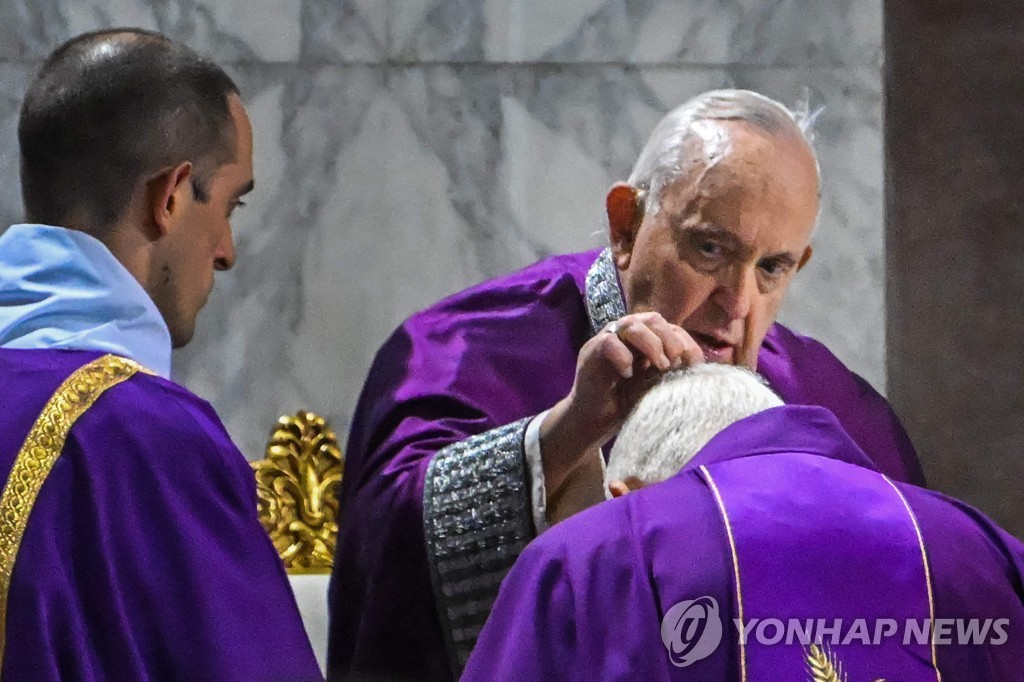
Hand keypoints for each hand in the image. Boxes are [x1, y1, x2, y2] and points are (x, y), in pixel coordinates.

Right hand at [540, 312, 703, 493]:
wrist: (594, 422)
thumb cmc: (627, 404)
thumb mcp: (657, 386)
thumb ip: (672, 372)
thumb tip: (698, 365)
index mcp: (645, 340)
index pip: (669, 328)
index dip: (685, 342)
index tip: (694, 364)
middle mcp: (626, 335)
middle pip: (651, 319)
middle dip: (669, 338)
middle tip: (674, 362)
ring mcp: (607, 340)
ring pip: (631, 325)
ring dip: (651, 343)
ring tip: (659, 365)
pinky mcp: (590, 353)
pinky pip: (608, 342)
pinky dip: (623, 356)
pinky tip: (629, 374)